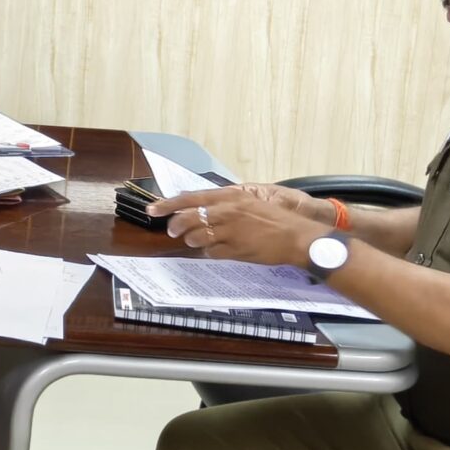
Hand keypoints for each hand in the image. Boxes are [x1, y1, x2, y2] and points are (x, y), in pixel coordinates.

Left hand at [148, 182, 329, 268]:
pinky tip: (219, 250)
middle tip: (173, 231)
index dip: (168, 204)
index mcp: (230, 196)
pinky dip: (211, 252)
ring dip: (193, 240)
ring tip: (198, 240)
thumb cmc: (273, 218)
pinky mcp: (235, 249)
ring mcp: (230, 231)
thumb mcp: (247, 202)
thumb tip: (197, 204)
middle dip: (176, 226)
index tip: (153, 209)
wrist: (296, 237)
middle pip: (188, 218)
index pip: (191, 197)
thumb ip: (223, 202)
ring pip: (196, 237)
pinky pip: (212, 252)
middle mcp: (227, 211)